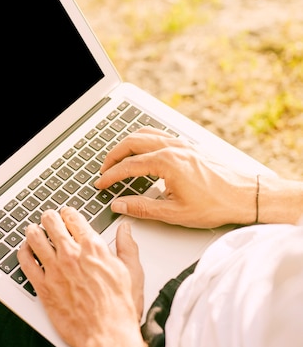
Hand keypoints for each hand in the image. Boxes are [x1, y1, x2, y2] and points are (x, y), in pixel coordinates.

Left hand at [18, 207, 150, 346]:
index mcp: (93, 248)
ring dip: (33, 230)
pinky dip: (23, 252)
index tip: (66, 214)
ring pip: (34, 237)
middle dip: (49, 217)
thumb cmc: (119, 308)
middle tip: (48, 219)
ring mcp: (54, 270)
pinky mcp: (43, 286)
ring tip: (34, 230)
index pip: (73, 218)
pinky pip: (25, 262)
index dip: (68, 213)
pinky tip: (25, 251)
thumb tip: (125, 230)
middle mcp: (71, 255)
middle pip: (51, 222)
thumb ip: (127, 246)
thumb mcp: (132, 272)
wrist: (107, 335)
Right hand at [94, 127, 257, 227]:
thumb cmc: (216, 204)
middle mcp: (172, 148)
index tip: (101, 184)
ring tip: (117, 160)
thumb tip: (119, 205)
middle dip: (113, 156)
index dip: (110, 176)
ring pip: (144, 134)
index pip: (128, 166)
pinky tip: (141, 152)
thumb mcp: (174, 212)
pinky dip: (142, 140)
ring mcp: (181, 144)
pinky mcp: (188, 146)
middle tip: (103, 171)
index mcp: (166, 162)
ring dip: (126, 145)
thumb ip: (141, 208)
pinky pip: (158, 134)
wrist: (245, 196)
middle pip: (131, 142)